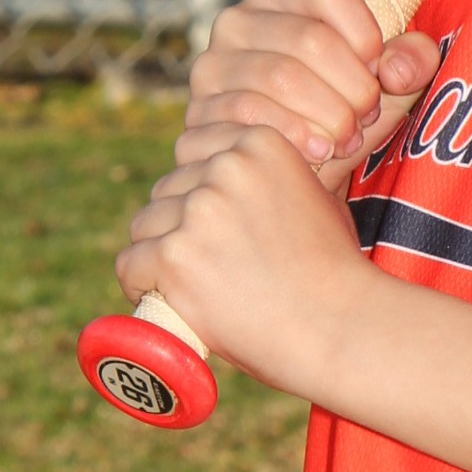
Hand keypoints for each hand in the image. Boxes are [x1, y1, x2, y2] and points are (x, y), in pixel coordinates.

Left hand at [116, 122, 372, 392]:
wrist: (341, 327)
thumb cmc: (332, 274)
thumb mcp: (312, 198)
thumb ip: (266, 178)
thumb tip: (217, 178)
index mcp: (260, 143)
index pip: (191, 150)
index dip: (198, 191)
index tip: (220, 227)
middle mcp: (226, 166)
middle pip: (166, 190)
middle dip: (181, 227)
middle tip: (217, 269)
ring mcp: (199, 210)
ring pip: (145, 227)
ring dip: (162, 257)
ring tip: (203, 289)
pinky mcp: (175, 254)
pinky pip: (130, 265)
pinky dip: (144, 288)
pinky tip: (176, 303)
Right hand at [172, 0, 437, 190]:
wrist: (288, 177)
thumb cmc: (339, 116)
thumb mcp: (384, 87)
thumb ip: (409, 64)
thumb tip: (398, 68)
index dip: (367, 36)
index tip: (380, 73)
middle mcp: (236, 22)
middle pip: (311, 38)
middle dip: (353, 86)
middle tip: (367, 118)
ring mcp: (211, 67)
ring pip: (282, 77)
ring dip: (329, 115)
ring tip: (346, 140)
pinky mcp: (200, 113)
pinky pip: (251, 118)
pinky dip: (296, 138)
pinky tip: (319, 155)